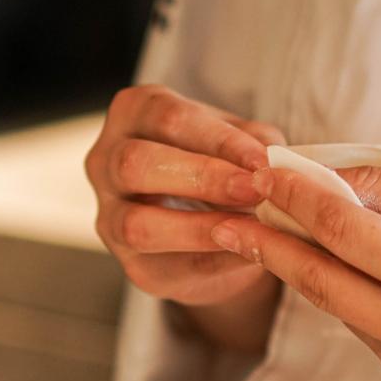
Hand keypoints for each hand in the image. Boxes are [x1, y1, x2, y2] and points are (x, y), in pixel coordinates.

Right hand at [85, 85, 285, 306]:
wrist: (213, 228)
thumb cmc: (221, 166)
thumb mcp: (239, 143)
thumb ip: (254, 144)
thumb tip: (273, 160)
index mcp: (133, 114)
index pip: (168, 118)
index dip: (218, 139)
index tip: (262, 160)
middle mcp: (106, 161)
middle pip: (136, 164)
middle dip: (201, 177)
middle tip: (252, 190)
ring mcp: (109, 216)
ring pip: (137, 224)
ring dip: (198, 228)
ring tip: (248, 228)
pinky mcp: (131, 265)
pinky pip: (164, 266)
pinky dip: (210, 261)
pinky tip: (244, 255)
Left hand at [207, 164, 380, 380]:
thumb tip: (319, 177)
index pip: (340, 228)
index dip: (296, 195)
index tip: (261, 168)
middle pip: (318, 278)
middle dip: (268, 242)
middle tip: (223, 213)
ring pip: (334, 303)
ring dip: (301, 265)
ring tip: (262, 228)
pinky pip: (358, 323)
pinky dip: (339, 288)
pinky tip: (322, 260)